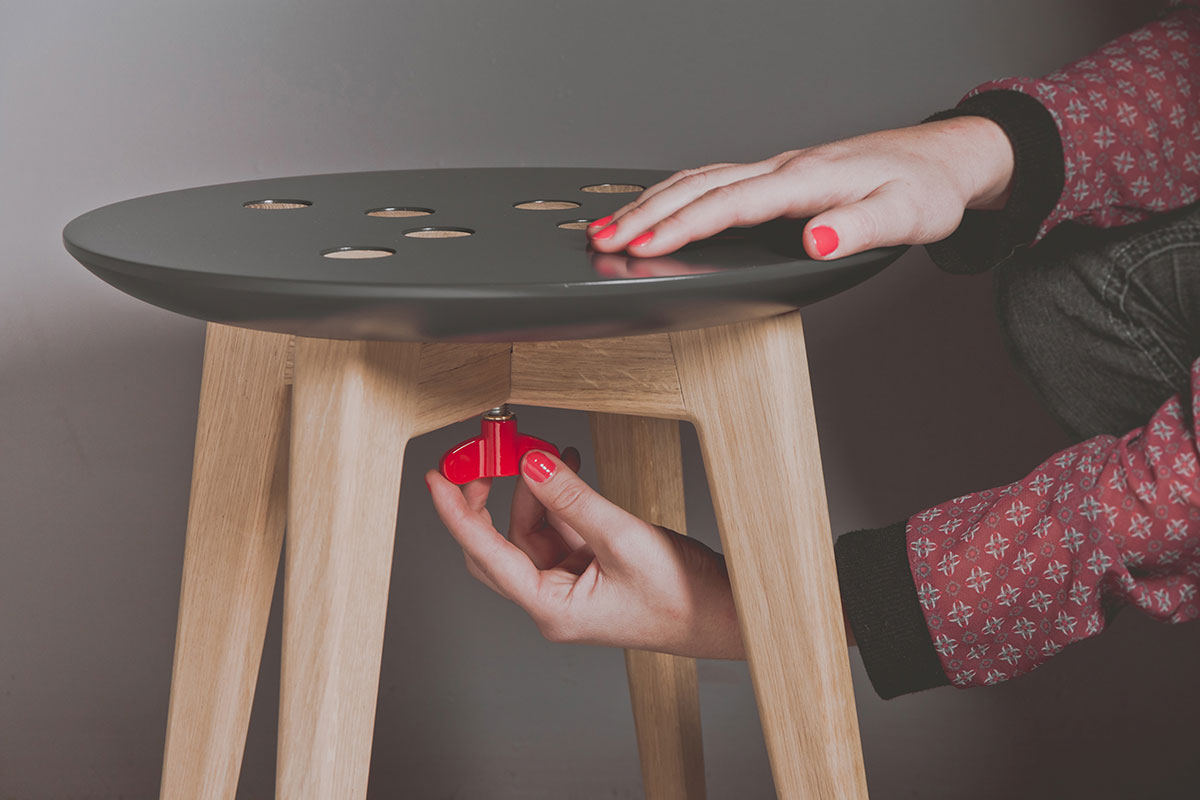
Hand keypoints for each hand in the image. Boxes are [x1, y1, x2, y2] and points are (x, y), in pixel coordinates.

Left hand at [425, 448, 743, 658]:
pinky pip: (557, 529)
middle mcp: (552, 600)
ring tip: (552, 457)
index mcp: (552, 607)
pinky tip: (567, 471)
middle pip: (497, 546)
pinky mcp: (587, 569)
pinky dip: (558, 498)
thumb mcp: (623, 537)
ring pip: (529, 531)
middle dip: (490, 500)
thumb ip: (572, 499)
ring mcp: (569, 584)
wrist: (722, 614)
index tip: (436, 480)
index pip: (487, 554)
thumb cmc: (682, 597)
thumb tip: (531, 465)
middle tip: (489, 459)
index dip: (456, 514)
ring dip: (535, 491)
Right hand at [586, 116, 1013, 259]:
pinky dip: (677, 192)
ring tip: (610, 225)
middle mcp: (784, 169)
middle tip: (602, 238)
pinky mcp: (778, 176)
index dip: (682, 225)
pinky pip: (714, 179)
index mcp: (806, 180)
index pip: (730, 204)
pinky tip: (658, 204)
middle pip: (701, 186)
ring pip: (701, 179)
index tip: (642, 243)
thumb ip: (859, 229)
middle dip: (646, 212)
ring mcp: (777, 170)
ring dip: (653, 200)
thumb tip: (816, 241)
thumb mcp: (904, 216)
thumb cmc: (923, 190)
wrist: (941, 160)